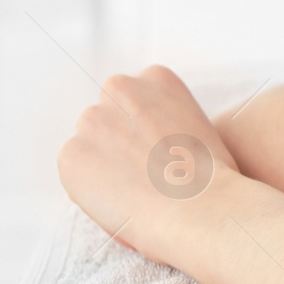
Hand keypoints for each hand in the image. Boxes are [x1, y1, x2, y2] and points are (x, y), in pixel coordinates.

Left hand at [57, 65, 240, 266]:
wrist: (201, 206)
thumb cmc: (212, 176)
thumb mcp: (197, 126)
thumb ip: (165, 121)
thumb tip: (148, 142)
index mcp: (156, 78)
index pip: (133, 99)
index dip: (143, 130)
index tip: (157, 151)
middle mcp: (119, 88)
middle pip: (106, 118)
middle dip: (117, 144)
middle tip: (143, 175)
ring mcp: (91, 120)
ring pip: (89, 146)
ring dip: (103, 166)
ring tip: (135, 192)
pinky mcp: (71, 153)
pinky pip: (74, 174)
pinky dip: (90, 190)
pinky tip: (121, 201)